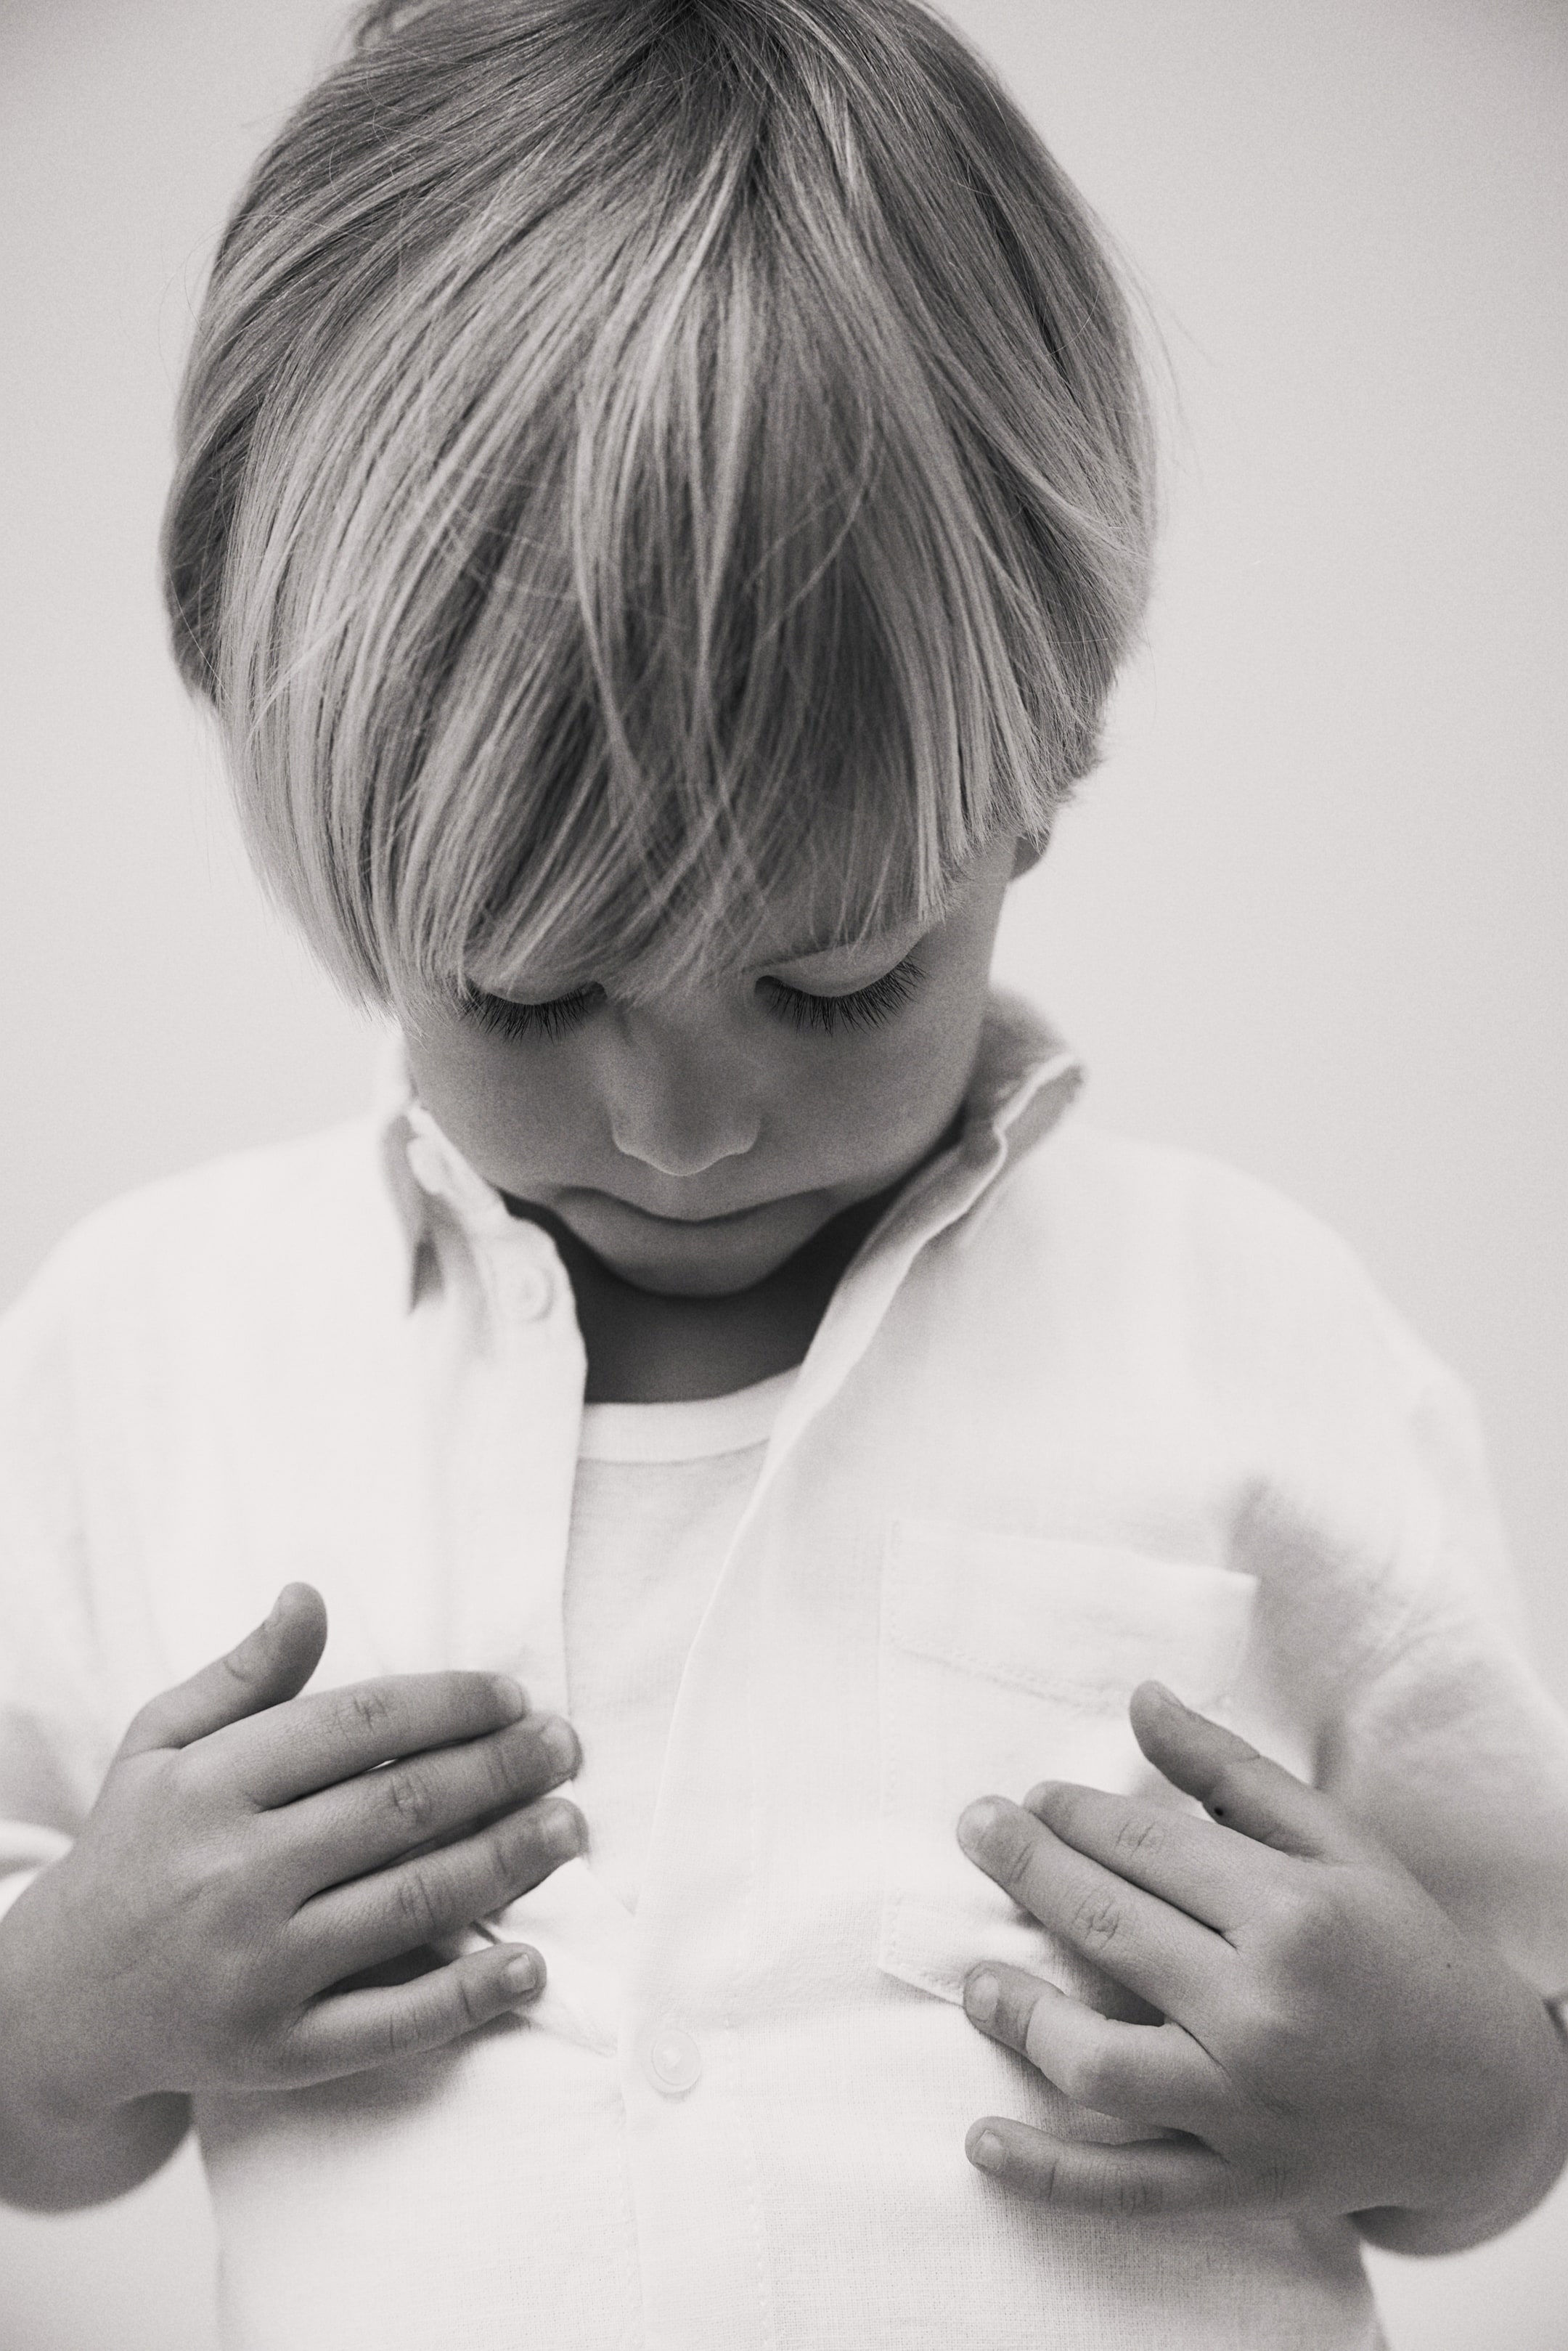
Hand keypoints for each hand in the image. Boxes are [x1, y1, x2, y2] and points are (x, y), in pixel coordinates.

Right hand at [0, 1583, 584, 2121]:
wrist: (56, 2005)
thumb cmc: (132, 1852)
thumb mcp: (160, 1746)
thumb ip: (244, 1676)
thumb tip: (309, 1596)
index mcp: (208, 1787)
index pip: (357, 1725)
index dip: (449, 1703)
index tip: (513, 1696)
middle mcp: (234, 1876)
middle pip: (401, 1809)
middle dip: (501, 1771)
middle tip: (563, 1751)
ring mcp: (257, 1970)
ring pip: (412, 1903)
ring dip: (508, 1861)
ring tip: (568, 1827)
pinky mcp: (276, 2054)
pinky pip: (390, 2025)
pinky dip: (469, 1995)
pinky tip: (531, 1964)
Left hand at [955, 1681, 1567, 2244]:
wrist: (1489, 2097)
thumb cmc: (1401, 1948)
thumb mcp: (1336, 1845)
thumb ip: (1230, 1773)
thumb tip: (1140, 1699)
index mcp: (1292, 1915)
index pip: (1145, 1848)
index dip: (1074, 1815)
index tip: (1031, 1797)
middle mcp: (1264, 2012)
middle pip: (1108, 1930)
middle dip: (1026, 1870)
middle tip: (975, 1830)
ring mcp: (1247, 2108)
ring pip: (1098, 2064)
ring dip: (1019, 2015)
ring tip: (975, 1978)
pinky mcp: (1240, 2184)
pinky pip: (1125, 2188)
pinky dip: (1047, 2172)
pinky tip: (981, 2141)